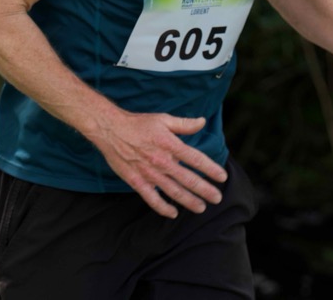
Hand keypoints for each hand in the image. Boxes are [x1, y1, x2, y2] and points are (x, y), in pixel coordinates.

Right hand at [89, 110, 228, 217]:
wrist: (111, 130)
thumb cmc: (138, 123)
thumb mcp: (163, 119)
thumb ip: (184, 124)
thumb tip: (203, 122)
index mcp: (170, 144)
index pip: (196, 159)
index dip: (211, 169)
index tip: (222, 177)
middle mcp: (162, 161)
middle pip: (188, 179)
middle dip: (205, 190)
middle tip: (217, 198)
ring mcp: (149, 174)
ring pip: (174, 192)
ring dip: (189, 201)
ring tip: (201, 208)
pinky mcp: (137, 182)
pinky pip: (152, 199)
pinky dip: (163, 208)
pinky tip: (173, 213)